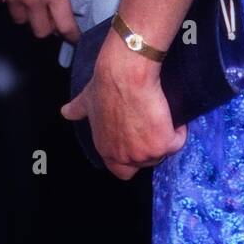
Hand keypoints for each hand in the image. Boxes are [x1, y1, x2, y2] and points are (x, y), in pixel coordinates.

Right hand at [0, 0, 94, 41]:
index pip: (64, 25)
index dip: (71, 35)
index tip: (75, 37)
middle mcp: (32, 0)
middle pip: (41, 30)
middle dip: (49, 28)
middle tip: (53, 17)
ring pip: (21, 20)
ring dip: (28, 16)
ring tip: (31, 5)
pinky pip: (2, 4)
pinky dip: (7, 2)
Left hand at [60, 30, 186, 178]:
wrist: (125, 73)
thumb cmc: (106, 83)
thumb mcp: (87, 99)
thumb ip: (78, 109)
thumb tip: (65, 112)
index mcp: (105, 148)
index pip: (120, 170)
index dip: (130, 157)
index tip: (137, 140)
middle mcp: (123, 156)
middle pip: (145, 163)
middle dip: (149, 147)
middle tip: (151, 125)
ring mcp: (144, 154)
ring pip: (162, 153)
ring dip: (163, 137)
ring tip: (158, 114)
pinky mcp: (163, 145)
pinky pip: (177, 142)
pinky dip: (178, 130)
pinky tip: (170, 114)